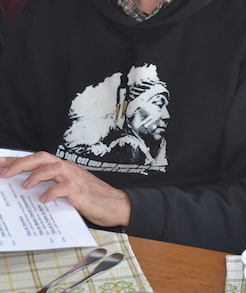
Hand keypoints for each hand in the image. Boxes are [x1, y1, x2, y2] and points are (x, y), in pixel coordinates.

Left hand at [0, 152, 130, 227]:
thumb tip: (26, 189)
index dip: (17, 160)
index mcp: (64, 168)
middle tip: (4, 173)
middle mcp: (68, 169)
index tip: (0, 163)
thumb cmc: (91, 199)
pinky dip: (51, 192)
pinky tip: (44, 200)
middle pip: (42, 158)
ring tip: (25, 186)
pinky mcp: (80, 190)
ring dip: (36, 175)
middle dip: (21, 164)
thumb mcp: (68, 190)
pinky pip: (63, 187)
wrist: (115, 205)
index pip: (38, 159)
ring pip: (53, 167)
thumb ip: (51, 186)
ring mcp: (75, 178)